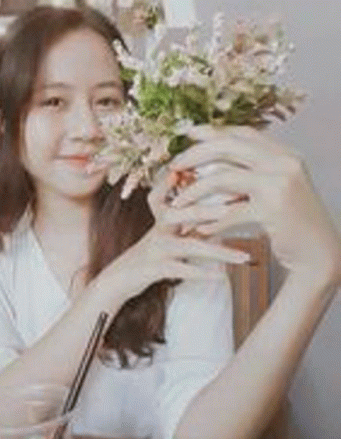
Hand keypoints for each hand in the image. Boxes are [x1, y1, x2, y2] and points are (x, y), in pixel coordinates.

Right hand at [95, 166, 251, 303]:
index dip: (192, 182)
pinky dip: (202, 273)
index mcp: (162, 219)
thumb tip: (216, 218)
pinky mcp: (153, 269)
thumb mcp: (164, 236)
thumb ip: (185, 224)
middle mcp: (158, 230)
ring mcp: (155, 249)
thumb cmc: (148, 257)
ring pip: (190, 244)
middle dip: (209, 209)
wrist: (118, 280)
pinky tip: (221, 276)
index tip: (219, 175)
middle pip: (182, 213)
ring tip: (244, 256)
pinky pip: (181, 269)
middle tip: (236, 206)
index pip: (175, 190)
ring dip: (220, 250)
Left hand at [167, 125, 340, 284]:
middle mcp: (284, 162)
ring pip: (223, 178)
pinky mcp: (273, 210)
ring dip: (194, 190)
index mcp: (284, 154)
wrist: (319, 251)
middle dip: (194, 155)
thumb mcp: (277, 188)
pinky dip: (211, 221)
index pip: (242, 133)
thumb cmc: (293, 221)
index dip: (212, 131)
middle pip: (227, 147)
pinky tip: (199, 229)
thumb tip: (215, 165)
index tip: (188, 133)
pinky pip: (230, 212)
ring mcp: (279, 184)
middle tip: (174, 165)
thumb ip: (254, 172)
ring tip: (177, 202)